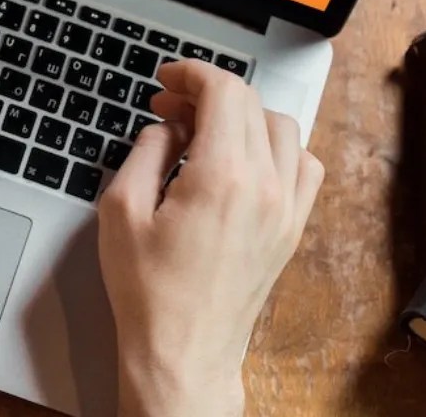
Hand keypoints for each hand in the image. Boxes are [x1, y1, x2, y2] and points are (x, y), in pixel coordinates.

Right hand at [97, 60, 323, 416]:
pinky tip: (244, 159)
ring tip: (204, 130)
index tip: (168, 80)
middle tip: (170, 105)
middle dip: (208, 93)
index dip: (192, 73)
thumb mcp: (122, 210)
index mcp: (222, 177)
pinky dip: (277, 148)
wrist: (184, 351)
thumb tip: (166, 127)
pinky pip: (303, 166)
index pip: (224, 92)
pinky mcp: (292, 228)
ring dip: (243, 116)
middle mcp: (265, 187)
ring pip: (282, 128)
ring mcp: (286, 208)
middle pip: (251, 104)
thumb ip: (145, 152)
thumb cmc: (150, 293)